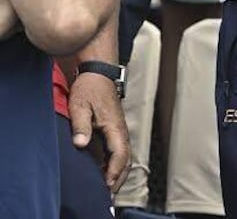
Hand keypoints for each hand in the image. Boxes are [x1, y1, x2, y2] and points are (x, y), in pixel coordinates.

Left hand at [69, 71, 130, 192]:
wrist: (97, 71)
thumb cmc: (90, 87)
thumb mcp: (80, 105)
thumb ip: (81, 126)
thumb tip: (80, 144)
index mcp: (114, 125)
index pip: (120, 154)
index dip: (114, 171)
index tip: (107, 185)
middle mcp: (120, 129)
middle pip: (126, 159)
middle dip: (119, 178)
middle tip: (109, 195)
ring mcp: (118, 129)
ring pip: (124, 156)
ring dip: (117, 172)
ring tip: (107, 188)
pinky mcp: (114, 128)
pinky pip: (118, 151)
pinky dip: (114, 164)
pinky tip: (103, 172)